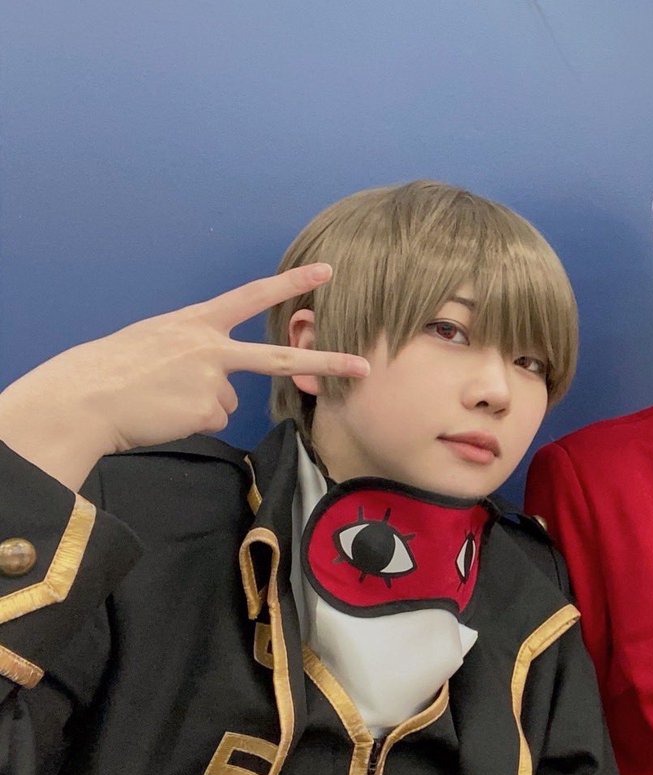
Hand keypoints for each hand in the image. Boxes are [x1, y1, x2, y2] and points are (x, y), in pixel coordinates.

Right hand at [0, 263, 368, 490]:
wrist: (85, 397)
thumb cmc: (114, 370)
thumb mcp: (156, 342)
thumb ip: (196, 352)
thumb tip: (223, 387)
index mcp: (196, 322)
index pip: (252, 295)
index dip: (291, 284)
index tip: (327, 272)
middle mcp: (211, 346)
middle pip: (281, 359)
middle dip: (327, 362)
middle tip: (364, 366)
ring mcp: (212, 378)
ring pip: (227, 400)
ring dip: (198, 405)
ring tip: (160, 398)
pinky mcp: (207, 409)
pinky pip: (211, 421)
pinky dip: (189, 422)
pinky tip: (163, 414)